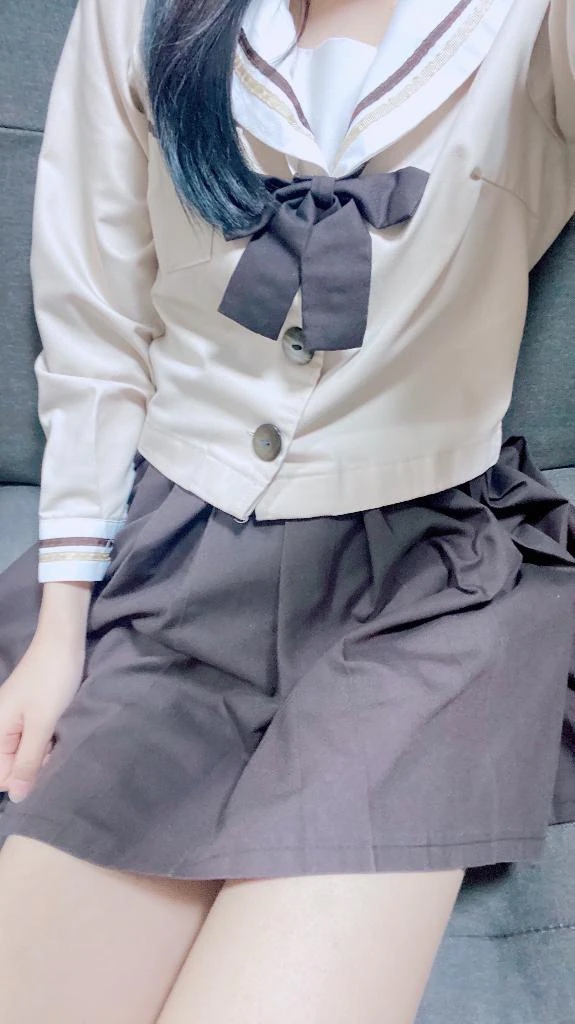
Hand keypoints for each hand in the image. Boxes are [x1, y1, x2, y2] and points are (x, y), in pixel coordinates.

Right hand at [0, 632, 85, 803]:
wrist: (63, 641)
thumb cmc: (52, 680)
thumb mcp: (41, 724)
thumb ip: (27, 761)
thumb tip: (16, 798)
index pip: (1, 776)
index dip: (23, 778)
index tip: (46, 766)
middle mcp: (1, 727)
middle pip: (13, 765)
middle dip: (34, 766)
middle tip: (56, 750)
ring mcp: (16, 719)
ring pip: (26, 753)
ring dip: (44, 753)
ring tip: (61, 740)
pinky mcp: (31, 712)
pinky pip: (34, 739)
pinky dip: (48, 740)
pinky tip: (62, 733)